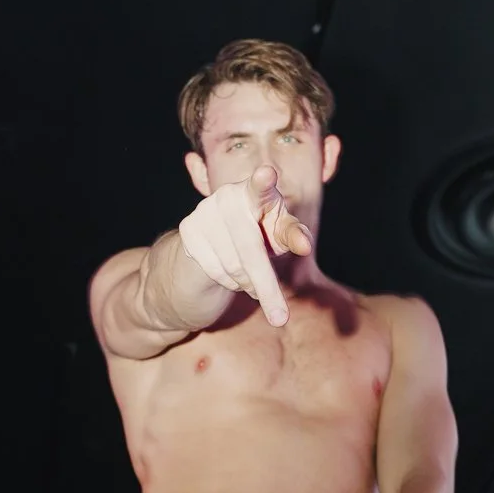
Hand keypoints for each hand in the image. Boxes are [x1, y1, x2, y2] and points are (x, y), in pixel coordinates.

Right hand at [178, 166, 312, 327]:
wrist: (206, 248)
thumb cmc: (254, 236)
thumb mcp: (277, 236)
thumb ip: (293, 236)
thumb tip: (305, 245)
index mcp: (255, 192)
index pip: (260, 188)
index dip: (263, 183)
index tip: (267, 174)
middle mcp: (227, 196)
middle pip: (251, 249)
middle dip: (266, 286)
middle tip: (281, 319)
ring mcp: (204, 212)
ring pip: (234, 265)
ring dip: (248, 283)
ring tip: (251, 281)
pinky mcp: (188, 231)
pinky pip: (215, 270)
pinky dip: (228, 282)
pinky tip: (229, 276)